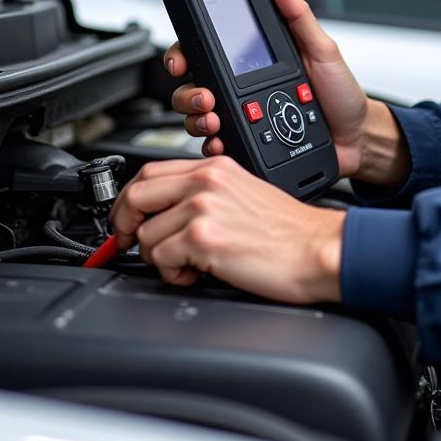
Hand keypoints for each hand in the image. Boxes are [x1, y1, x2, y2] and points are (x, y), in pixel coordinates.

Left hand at [109, 155, 344, 302]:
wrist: (317, 249)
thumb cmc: (288, 231)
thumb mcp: (243, 193)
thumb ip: (204, 194)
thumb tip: (164, 212)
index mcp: (215, 166)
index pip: (150, 171)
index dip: (129, 199)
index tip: (126, 218)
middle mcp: (206, 180)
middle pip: (135, 194)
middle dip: (123, 224)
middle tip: (129, 244)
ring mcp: (203, 207)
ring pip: (145, 235)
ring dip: (159, 258)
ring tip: (189, 264)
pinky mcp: (203, 238)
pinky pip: (160, 259)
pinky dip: (173, 274)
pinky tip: (198, 273)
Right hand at [165, 0, 409, 184]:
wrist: (357, 138)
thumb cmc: (341, 93)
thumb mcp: (322, 49)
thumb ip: (299, 16)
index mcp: (254, 62)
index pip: (207, 51)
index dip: (185, 54)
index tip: (182, 61)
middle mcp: (241, 88)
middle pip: (193, 86)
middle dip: (188, 92)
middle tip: (204, 97)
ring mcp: (242, 118)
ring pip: (198, 118)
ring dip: (197, 119)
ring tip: (213, 120)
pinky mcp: (247, 144)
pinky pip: (217, 146)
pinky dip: (212, 146)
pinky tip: (220, 143)